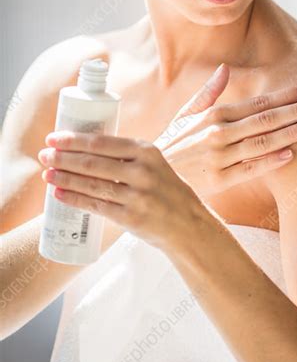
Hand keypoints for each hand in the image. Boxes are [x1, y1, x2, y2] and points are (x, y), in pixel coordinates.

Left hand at [37, 133, 199, 251]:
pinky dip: (74, 199)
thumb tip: (85, 148)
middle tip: (44, 155)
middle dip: (63, 158)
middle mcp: (142, 171)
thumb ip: (127, 156)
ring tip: (48, 174)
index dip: (73, 140)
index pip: (102, 142)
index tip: (54, 138)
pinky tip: (60, 194)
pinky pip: (95, 206)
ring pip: (91, 184)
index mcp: (147, 151)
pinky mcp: (131, 217)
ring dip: (64, 178)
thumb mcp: (154, 164)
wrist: (188, 223)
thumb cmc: (165, 190)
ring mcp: (137, 195)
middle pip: (92, 163)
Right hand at [154, 63, 296, 196]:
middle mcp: (217, 134)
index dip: (284, 95)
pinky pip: (249, 169)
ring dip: (290, 133)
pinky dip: (271, 162)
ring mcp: (219, 158)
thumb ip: (208, 93)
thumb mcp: (185, 115)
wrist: (151, 178)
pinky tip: (291, 154)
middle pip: (265, 120)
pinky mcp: (219, 181)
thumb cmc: (172, 144)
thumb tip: (224, 68)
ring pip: (262, 143)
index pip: (257, 102)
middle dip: (296, 111)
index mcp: (213, 115)